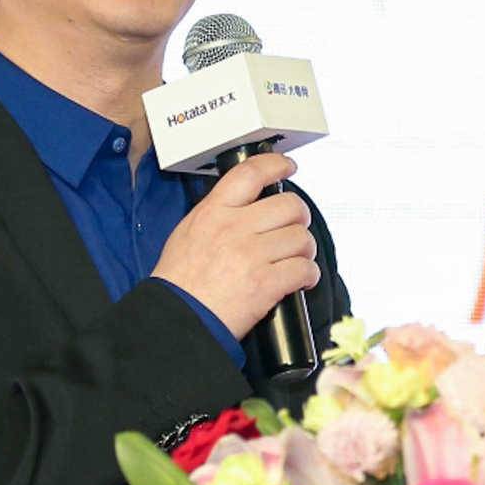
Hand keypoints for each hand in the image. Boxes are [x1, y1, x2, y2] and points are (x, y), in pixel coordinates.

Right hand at [153, 152, 319, 339]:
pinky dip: (309, 276)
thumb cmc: (179, 282)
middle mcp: (235, 228)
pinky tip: (301, 280)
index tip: (288, 166)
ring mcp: (252, 255)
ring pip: (301, 238)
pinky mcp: (266, 283)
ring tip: (296, 260)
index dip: (276, 164)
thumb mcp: (188, 233)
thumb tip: (246, 205)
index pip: (250, 173)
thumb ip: (217, 214)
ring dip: (305, 251)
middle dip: (300, 218)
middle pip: (289, 205)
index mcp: (214, 212)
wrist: (176, 319)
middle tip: (295, 229)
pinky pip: (304, 269)